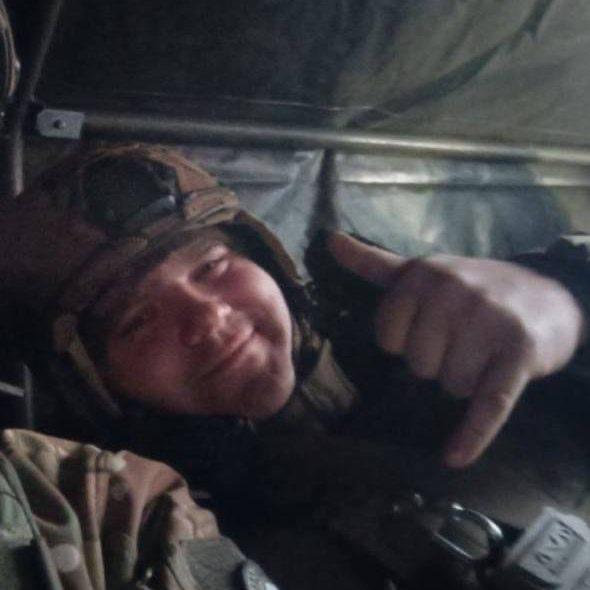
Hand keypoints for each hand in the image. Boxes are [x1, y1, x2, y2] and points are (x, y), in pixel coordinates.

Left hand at [328, 232, 585, 467]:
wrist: (549, 293)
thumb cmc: (473, 288)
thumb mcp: (422, 271)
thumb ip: (375, 263)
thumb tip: (329, 239)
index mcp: (424, 275)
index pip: (386, 336)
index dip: (403, 342)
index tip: (427, 329)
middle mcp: (454, 293)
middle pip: (418, 363)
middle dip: (436, 362)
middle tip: (460, 341)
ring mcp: (489, 322)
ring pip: (450, 384)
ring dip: (463, 380)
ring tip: (482, 353)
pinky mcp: (519, 353)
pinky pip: (489, 402)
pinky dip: (472, 434)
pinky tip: (454, 457)